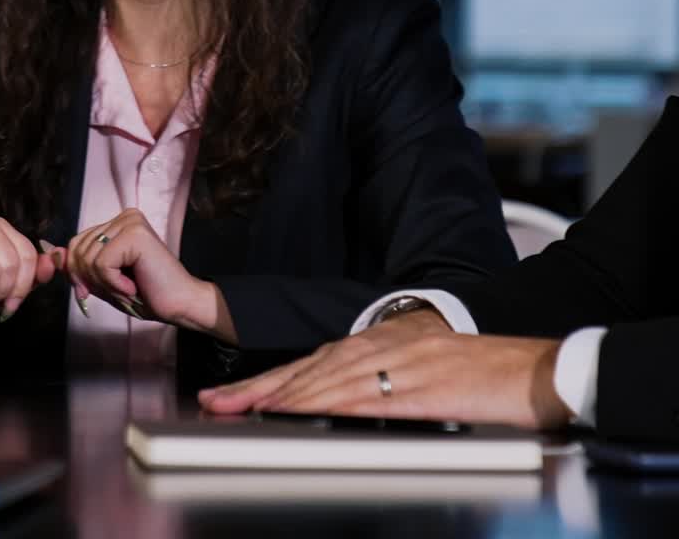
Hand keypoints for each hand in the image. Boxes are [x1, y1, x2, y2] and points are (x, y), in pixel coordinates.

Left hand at [58, 208, 235, 341]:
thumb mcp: (102, 280)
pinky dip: (113, 284)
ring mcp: (130, 222)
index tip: (96, 290)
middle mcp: (123, 216)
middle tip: (118, 290)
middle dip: (90, 280)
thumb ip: (78, 266)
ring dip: (104, 285)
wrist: (180, 305)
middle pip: (77, 250)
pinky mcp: (135, 233)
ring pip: (87, 258)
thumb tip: (50, 253)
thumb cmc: (145, 295)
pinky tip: (134, 287)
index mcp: (115, 224)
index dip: (78, 273)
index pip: (74, 244)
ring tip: (129, 287)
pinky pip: (101, 264)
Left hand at [199, 315, 572, 430]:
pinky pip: (368, 395)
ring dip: (283, 397)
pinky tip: (306, 413)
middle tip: (216, 404)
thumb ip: (381, 383)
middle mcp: (383, 346)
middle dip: (258, 389)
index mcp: (380, 342)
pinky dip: (330, 403)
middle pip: (308, 369)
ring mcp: (401, 363)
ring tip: (245, 412)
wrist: (539, 367)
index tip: (230, 397)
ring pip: (329, 379)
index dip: (268, 381)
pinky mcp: (424, 385)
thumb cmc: (482, 372)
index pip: (312, 363)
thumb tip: (340, 404)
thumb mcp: (422, 369)